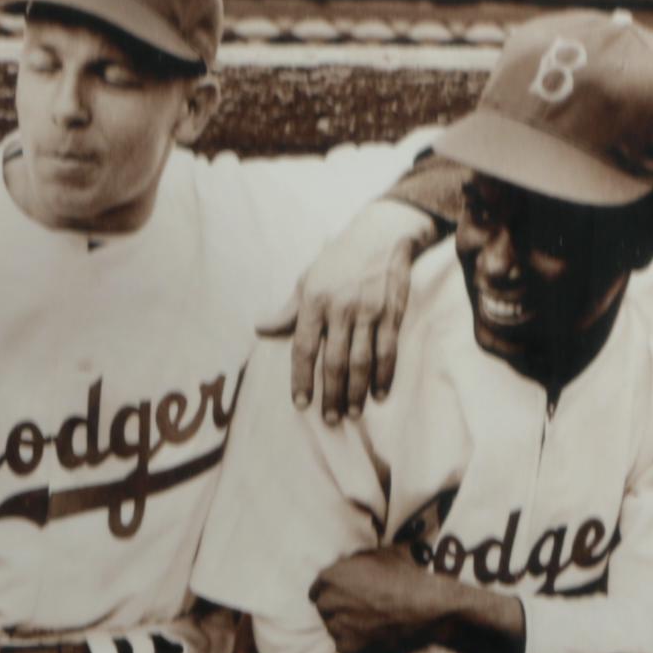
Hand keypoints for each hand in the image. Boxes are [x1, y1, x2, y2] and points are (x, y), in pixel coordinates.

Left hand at [264, 198, 432, 421]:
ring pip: (361, 361)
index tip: (300, 403)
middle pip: (334, 361)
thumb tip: (260, 329)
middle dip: (331, 394)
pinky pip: (387, 350)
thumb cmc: (338, 260)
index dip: (302, 378)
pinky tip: (379, 394)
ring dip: (356, 391)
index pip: (304, 348)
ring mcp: (368, 311)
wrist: (381, 234)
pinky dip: (384, 375)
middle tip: (330, 419)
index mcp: (314, 301)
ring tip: (352, 413)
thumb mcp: (308, 280)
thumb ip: (288, 310)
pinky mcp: (392, 312)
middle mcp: (340, 308)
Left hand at [309, 544, 497, 652]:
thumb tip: (357, 560)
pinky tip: (370, 636)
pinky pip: (344, 646)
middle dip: (337, 606)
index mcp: (333, 576)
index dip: (331, 589)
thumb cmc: (409, 574)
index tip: (342, 592)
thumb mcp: (382, 554)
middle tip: (358, 607)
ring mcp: (339, 626)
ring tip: (367, 623)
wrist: (430, 604)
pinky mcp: (351, 647)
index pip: (318, 586)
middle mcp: (330, 601)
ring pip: (333, 627)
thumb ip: (360, 560)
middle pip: (324, 607)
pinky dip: (354, 642)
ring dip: (345, 625)